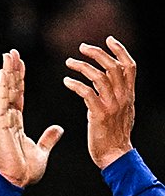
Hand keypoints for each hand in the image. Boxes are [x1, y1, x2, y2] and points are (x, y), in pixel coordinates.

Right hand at [0, 48, 63, 187]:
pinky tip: (3, 71)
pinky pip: (3, 100)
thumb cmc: (24, 171)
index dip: (19, 80)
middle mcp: (7, 119)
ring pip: (5, 91)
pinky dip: (3, 85)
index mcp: (16, 124)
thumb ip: (48, 138)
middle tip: (12, 52)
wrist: (15, 182)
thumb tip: (58, 128)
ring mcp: (2, 121)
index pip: (18, 96)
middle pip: (10, 89)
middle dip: (12, 70)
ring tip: (8, 54)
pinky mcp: (0, 124)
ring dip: (7, 72)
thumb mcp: (41, 151)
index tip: (20, 64)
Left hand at [63, 35, 135, 169]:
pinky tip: (66, 81)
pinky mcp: (99, 114)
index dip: (120, 50)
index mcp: (129, 94)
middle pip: (113, 66)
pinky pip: (87, 93)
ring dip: (83, 66)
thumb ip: (115, 96)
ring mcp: (112, 105)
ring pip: (99, 76)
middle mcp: (123, 96)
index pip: (129, 65)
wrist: (114, 156)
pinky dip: (76, 84)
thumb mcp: (121, 111)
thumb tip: (105, 85)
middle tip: (81, 48)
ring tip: (69, 62)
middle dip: (97, 53)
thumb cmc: (114, 136)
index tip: (108, 39)